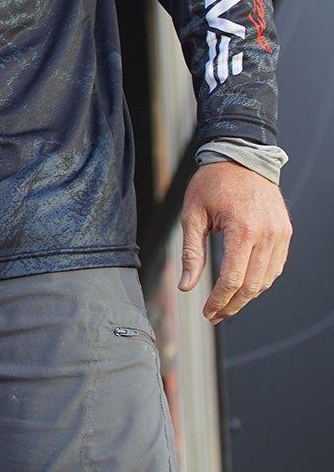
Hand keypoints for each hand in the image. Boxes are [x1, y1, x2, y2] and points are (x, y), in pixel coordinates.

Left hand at [178, 160, 291, 321]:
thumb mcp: (193, 214)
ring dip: (247, 296)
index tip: (207, 312)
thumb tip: (186, 285)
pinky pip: (275, 267)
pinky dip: (260, 281)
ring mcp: (280, 234)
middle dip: (232, 305)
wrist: (241, 157)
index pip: (233, 279)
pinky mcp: (285, 233)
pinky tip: (243, 285)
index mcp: (243, 229)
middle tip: (214, 314)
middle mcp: (267, 234)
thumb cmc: (214, 181)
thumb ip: (191, 252)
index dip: (219, 301)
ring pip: (266, 280)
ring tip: (226, 303)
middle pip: (252, 286)